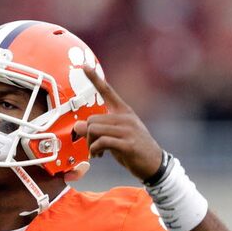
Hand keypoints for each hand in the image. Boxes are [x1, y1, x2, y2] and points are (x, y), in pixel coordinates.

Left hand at [72, 66, 163, 180]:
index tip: (84, 66)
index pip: (107, 91)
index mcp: (123, 111)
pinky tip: (99, 155)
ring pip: (94, 130)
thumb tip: (78, 126)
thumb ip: (99, 130)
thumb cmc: (133, 149)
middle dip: (87, 136)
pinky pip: (102, 142)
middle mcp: (125, 117)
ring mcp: (127, 130)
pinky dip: (95, 150)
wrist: (153, 164)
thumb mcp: (115, 136)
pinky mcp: (127, 144)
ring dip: (90, 144)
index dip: (94, 78)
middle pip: (92, 119)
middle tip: (92, 146)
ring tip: (96, 152)